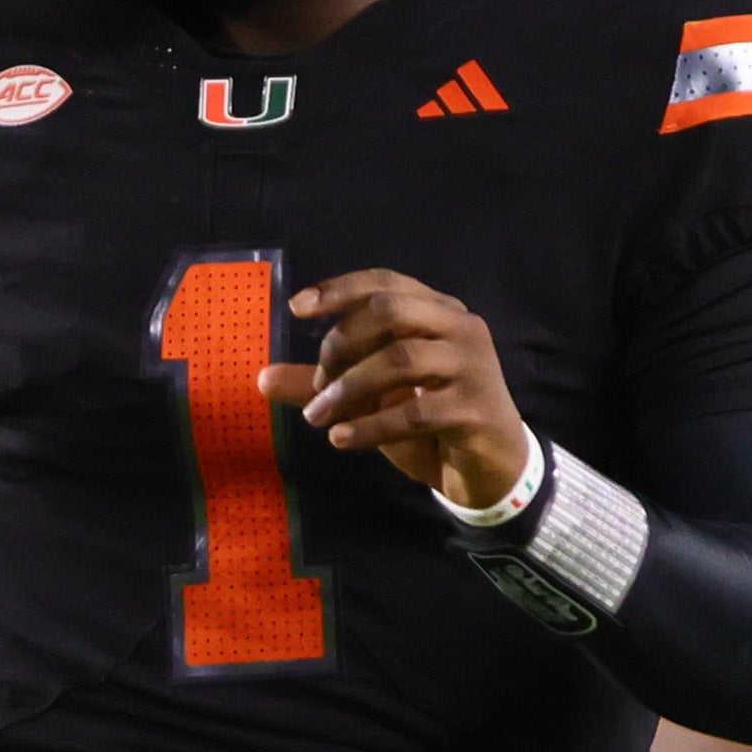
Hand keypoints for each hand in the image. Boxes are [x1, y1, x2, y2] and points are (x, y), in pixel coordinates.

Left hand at [276, 270, 531, 515]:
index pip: (385, 283)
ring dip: (349, 389)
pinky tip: (343, 440)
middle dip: (341, 344)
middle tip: (316, 384)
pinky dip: (372, 425)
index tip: (297, 307)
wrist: (490, 468)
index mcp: (438, 311)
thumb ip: (325, 382)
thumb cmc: (431, 422)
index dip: (340, 290)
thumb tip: (262, 378)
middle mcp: (460, 328)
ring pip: (401, 359)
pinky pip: (415, 411)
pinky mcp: (475, 408)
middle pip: (391, 312)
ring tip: (317, 418)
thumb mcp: (373, 398)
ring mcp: (472, 366)